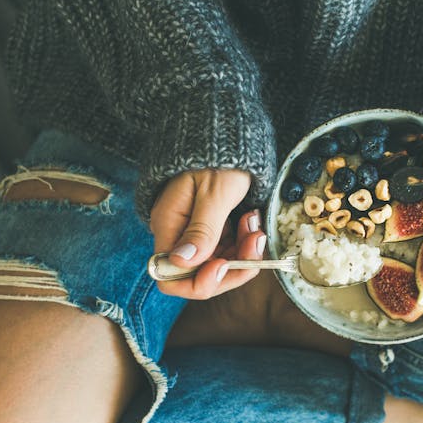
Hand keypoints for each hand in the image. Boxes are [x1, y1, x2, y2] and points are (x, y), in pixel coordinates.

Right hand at [149, 169, 265, 298]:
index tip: (223, 266)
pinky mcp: (213, 232)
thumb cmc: (219, 160)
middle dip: (231, 266)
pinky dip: (244, 243)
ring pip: (219, 266)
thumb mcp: (214, 194)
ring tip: (254, 223)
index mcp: (168, 226)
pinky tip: (252, 221)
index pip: (170, 276)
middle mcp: (178, 236)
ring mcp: (196, 236)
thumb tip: (181, 262)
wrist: (230, 140)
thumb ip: (201, 229)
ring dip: (243, 252)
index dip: (197, 281)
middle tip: (254, 240)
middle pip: (198, 277)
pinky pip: (229, 251)